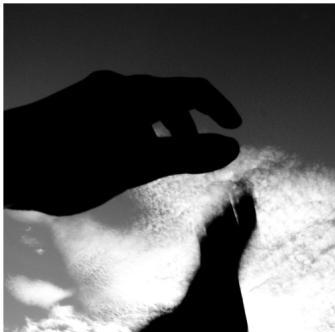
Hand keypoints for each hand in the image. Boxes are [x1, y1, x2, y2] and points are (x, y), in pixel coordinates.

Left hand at [5, 70, 241, 215]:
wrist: (2, 160)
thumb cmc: (68, 164)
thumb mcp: (138, 165)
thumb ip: (187, 156)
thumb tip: (233, 148)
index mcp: (137, 95)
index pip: (194, 89)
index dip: (220, 108)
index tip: (235, 129)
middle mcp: (116, 87)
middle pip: (168, 97)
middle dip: (190, 126)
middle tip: (195, 156)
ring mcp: (92, 95)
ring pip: (142, 107)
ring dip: (162, 132)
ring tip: (158, 163)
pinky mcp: (73, 109)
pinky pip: (120, 113)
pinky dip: (137, 133)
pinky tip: (121, 161)